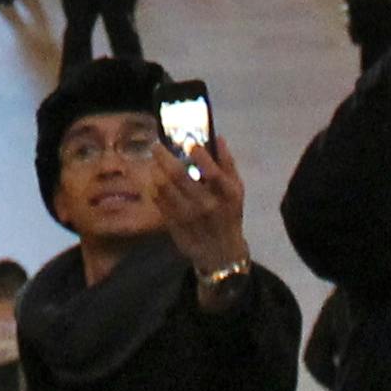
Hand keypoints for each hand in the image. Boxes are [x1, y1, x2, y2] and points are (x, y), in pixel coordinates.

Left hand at [164, 135, 251, 285]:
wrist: (221, 253)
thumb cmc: (229, 214)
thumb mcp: (236, 190)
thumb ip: (227, 163)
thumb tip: (216, 137)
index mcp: (226, 194)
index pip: (212, 171)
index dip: (200, 154)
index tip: (189, 142)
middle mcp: (207, 204)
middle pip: (179, 175)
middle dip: (164, 156)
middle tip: (156, 146)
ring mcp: (188, 215)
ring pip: (163, 187)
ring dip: (155, 170)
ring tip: (153, 162)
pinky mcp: (174, 224)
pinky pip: (158, 201)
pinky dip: (154, 187)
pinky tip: (154, 180)